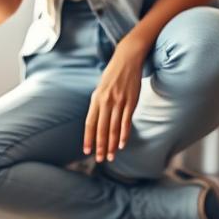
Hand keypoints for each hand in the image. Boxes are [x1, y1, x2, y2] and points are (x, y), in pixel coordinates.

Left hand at [83, 40, 145, 162]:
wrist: (127, 58)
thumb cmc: (113, 74)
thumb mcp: (101, 87)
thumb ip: (98, 103)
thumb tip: (96, 120)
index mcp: (96, 98)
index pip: (90, 123)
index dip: (88, 138)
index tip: (87, 151)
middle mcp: (106, 101)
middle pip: (102, 129)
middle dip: (100, 146)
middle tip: (100, 159)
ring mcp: (119, 102)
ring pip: (114, 128)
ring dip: (112, 144)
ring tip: (111, 156)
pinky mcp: (131, 102)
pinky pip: (126, 121)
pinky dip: (124, 134)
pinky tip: (122, 144)